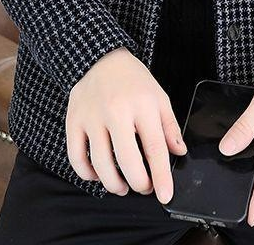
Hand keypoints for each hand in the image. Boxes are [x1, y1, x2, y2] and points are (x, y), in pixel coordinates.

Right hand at [65, 46, 186, 202]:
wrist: (101, 57)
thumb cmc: (133, 79)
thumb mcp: (159, 96)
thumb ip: (170, 126)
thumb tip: (179, 153)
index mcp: (142, 105)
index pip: (155, 148)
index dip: (161, 177)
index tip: (165, 195)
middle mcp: (116, 111)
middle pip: (127, 161)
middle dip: (139, 184)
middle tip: (144, 187)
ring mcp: (92, 117)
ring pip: (101, 164)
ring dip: (114, 184)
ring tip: (122, 187)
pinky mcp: (74, 120)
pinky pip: (76, 157)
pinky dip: (87, 174)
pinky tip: (98, 175)